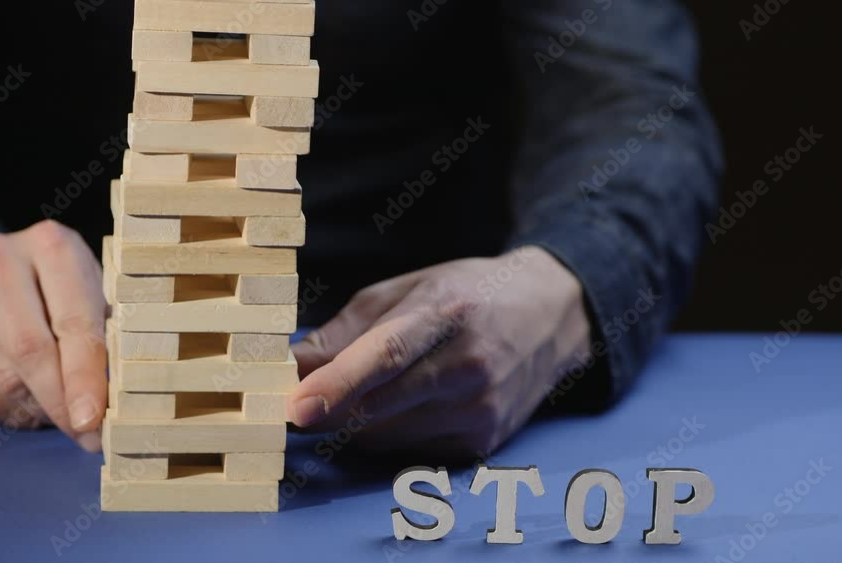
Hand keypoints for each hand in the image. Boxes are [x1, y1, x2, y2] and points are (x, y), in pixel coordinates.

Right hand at [0, 220, 106, 450]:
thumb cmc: (66, 291)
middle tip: (85, 433)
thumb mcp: (97, 298)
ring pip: (0, 376)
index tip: (93, 419)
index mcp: (51, 244)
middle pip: (29, 350)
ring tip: (58, 412)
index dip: (84, 378)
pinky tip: (25, 406)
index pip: (72, 322)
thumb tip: (115, 406)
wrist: (4, 270)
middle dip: (60, 402)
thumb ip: (109, 340)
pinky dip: (5, 412)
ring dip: (35, 410)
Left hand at [288, 246, 591, 457]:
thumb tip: (291, 366)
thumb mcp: (406, 290)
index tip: (296, 406)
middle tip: (303, 397)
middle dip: (329, 407)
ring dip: (357, 420)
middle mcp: (470, 365)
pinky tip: (406, 403)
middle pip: (378, 405)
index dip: (338, 384)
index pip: (387, 354)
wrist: (550, 317)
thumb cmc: (467, 295)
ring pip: (384, 435)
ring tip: (375, 386)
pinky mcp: (483, 441)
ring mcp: (481, 409)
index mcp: (445, 312)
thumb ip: (345, 330)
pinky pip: (407, 450)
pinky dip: (387, 433)